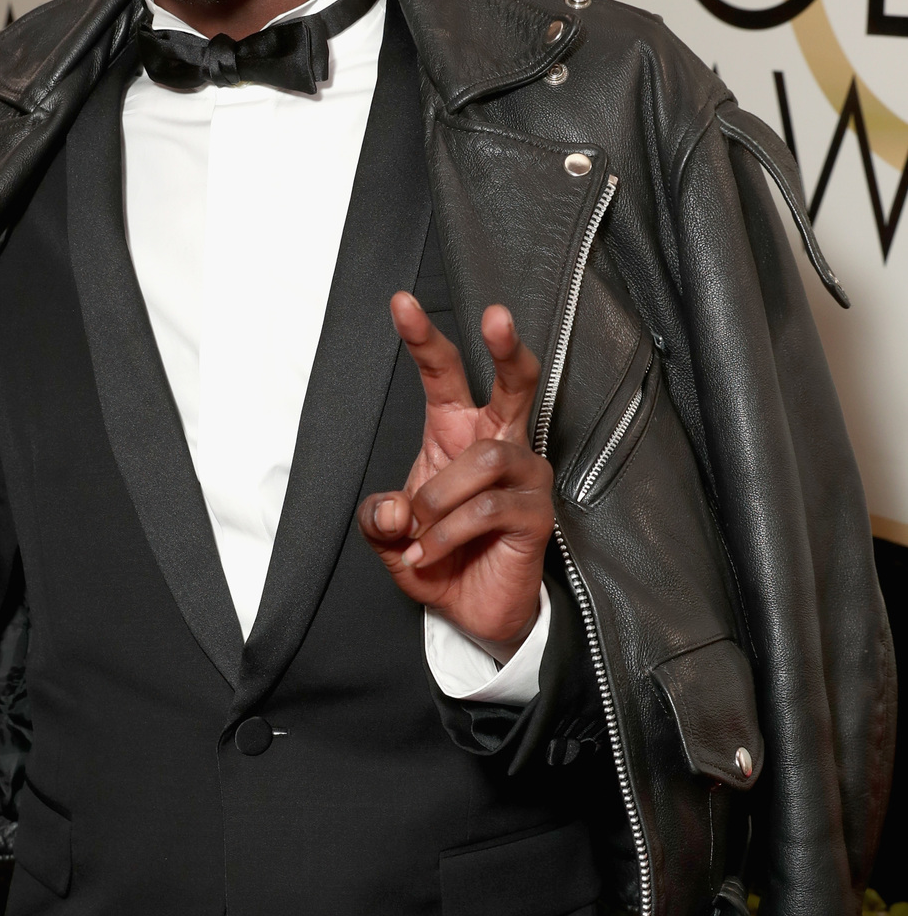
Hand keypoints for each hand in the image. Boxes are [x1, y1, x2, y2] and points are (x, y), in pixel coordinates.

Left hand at [357, 295, 553, 655]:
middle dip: (506, 346)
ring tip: (421, 529)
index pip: (444, 375)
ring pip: (485, 458)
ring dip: (440, 497)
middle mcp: (497, 443)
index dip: (423, 338)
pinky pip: (490, 508)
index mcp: (457, 433)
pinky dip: (448, 533)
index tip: (401, 302)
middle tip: (496, 316)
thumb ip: (378, 519)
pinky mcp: (536, 514)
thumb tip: (393, 508)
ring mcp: (524, 477)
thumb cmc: (439, 560)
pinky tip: (431, 551)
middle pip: (514, 382)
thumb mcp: (390, 538)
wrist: (470, 613)